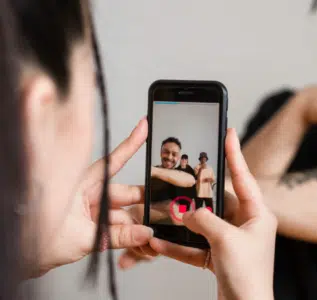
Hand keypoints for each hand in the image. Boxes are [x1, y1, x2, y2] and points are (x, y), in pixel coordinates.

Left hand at [35, 118, 153, 275]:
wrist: (26, 259)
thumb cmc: (40, 240)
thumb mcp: (84, 238)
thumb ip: (117, 236)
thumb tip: (144, 233)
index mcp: (83, 186)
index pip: (113, 161)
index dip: (130, 143)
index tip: (144, 126)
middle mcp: (90, 194)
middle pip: (126, 193)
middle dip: (144, 205)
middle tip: (162, 213)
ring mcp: (93, 209)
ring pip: (124, 215)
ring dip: (136, 230)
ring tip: (147, 246)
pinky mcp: (95, 224)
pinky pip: (118, 229)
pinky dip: (127, 239)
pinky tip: (135, 252)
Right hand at [149, 129, 276, 299]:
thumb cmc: (249, 277)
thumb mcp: (226, 240)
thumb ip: (204, 220)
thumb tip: (186, 212)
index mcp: (257, 214)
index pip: (243, 177)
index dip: (235, 153)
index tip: (229, 133)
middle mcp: (245, 224)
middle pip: (216, 201)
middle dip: (194, 198)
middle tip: (179, 184)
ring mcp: (230, 239)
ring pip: (201, 223)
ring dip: (181, 224)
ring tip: (162, 216)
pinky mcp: (217, 254)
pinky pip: (194, 244)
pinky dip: (178, 244)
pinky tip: (159, 243)